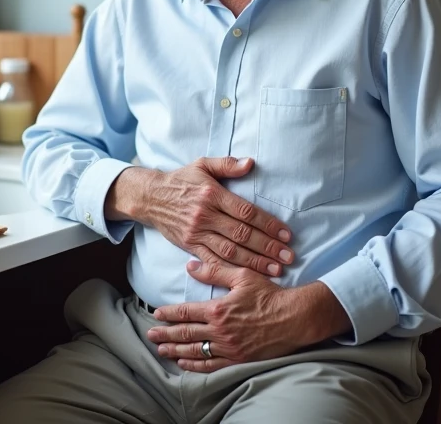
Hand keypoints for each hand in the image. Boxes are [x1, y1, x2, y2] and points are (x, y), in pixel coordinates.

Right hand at [105, 158, 293, 275]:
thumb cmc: (181, 180)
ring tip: (276, 269)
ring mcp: (196, 232)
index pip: (245, 212)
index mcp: (212, 194)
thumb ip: (227, 164)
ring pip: (230, 251)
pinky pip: (212, 260)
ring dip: (254, 262)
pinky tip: (247, 275)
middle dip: (267, 247)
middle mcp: (205, 215)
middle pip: (241, 234)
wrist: (151, 197)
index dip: (268, 224)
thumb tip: (251, 163)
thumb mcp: (202, 164)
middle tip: (289, 256)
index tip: (286, 234)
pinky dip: (231, 270)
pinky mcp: (190, 245)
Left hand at [146, 261, 350, 372]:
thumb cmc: (269, 294)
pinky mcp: (238, 359)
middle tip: (150, 335)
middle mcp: (220, 331)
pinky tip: (185, 363)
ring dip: (176, 351)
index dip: (169, 314)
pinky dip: (195, 365)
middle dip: (165, 334)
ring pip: (195, 351)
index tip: (156, 314)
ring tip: (161, 350)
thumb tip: (191, 266)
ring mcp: (228, 348)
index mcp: (218, 309)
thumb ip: (214, 271)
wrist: (294, 318)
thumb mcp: (242, 276)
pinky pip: (211, 365)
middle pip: (185, 334)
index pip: (186, 312)